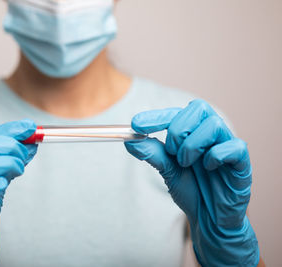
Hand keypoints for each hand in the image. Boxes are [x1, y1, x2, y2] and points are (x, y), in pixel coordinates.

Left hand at [125, 100, 258, 265]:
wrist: (209, 219)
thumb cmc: (191, 189)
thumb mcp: (167, 170)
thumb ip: (152, 154)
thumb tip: (130, 140)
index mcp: (193, 131)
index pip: (176, 112)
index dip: (156, 116)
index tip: (135, 124)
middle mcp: (211, 134)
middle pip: (198, 108)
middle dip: (178, 130)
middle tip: (171, 153)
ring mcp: (227, 146)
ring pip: (214, 125)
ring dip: (193, 145)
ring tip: (186, 164)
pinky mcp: (242, 163)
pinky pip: (234, 147)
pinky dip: (215, 156)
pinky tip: (208, 168)